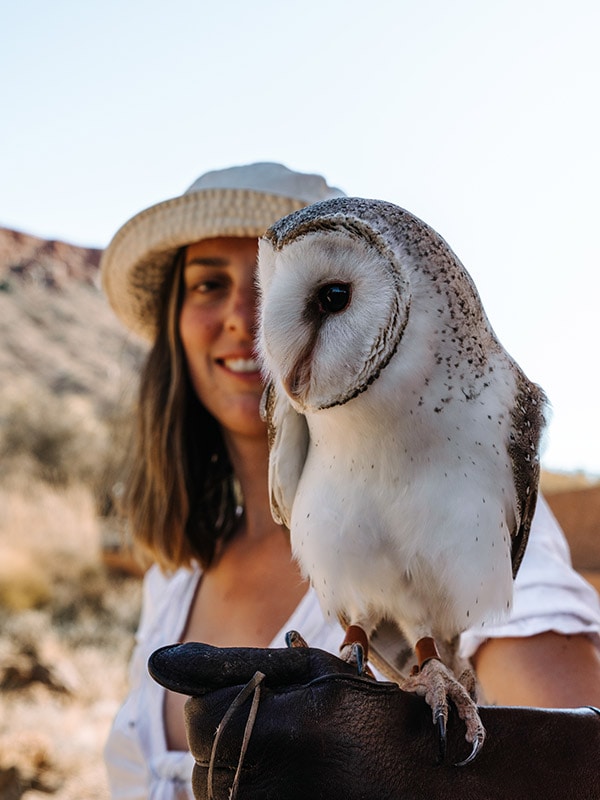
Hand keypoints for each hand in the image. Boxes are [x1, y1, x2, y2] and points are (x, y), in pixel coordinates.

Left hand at [149, 639, 599, 799]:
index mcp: (257, 732)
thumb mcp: (308, 675)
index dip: (240, 696)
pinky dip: (255, 787)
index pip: (202, 708)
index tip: (278, 700)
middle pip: (207, 748)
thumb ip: (227, 665)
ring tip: (299, 759)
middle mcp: (245, 786)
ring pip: (217, 783)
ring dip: (244, 764)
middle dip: (240, 730)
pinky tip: (295, 781)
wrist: (427, 787)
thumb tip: (154, 663)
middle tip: (295, 731)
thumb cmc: (371, 720)